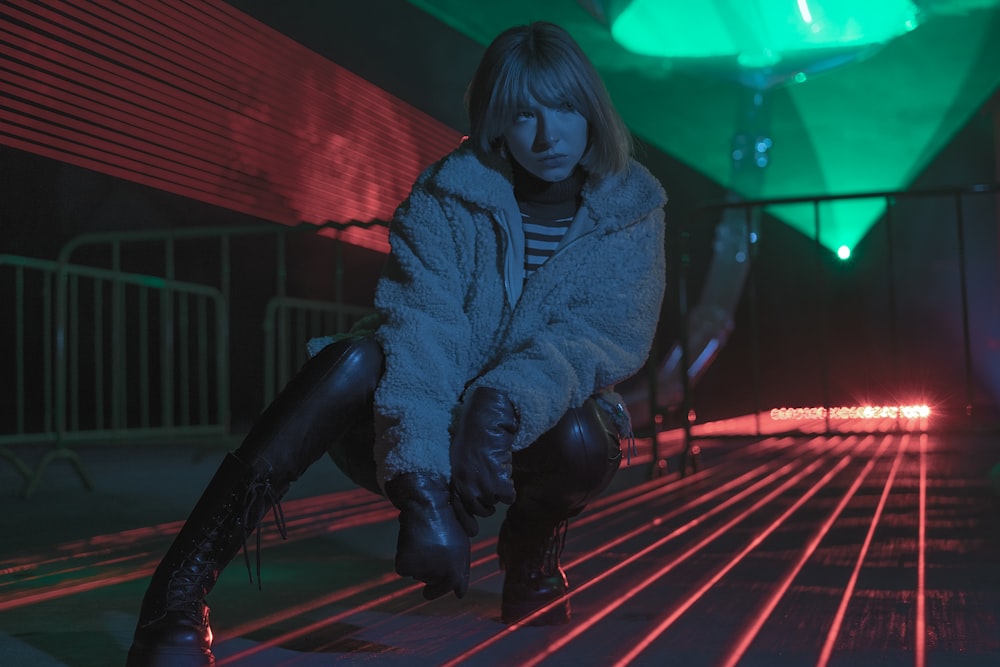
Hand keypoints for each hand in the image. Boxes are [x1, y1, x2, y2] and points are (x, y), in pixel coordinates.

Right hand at [384, 472, 470, 598]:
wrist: (427, 505)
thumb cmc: (446, 524)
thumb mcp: (462, 547)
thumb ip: (462, 571)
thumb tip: (459, 595)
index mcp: (457, 572)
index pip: (455, 589)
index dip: (446, 586)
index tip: (438, 585)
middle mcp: (443, 575)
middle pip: (433, 583)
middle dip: (431, 572)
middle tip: (430, 551)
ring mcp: (424, 571)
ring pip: (419, 575)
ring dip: (420, 562)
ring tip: (425, 540)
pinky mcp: (406, 565)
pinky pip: (404, 569)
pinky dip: (405, 558)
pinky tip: (412, 542)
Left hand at [449, 387, 517, 535]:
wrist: (486, 418)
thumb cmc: (473, 431)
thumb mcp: (458, 456)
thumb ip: (460, 476)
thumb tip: (463, 495)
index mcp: (453, 478)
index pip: (456, 509)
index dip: (465, 520)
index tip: (470, 528)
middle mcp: (464, 485)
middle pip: (478, 509)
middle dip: (486, 502)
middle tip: (491, 489)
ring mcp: (480, 486)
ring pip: (493, 504)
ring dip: (498, 493)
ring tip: (498, 474)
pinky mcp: (497, 483)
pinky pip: (507, 497)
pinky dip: (510, 489)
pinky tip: (507, 472)